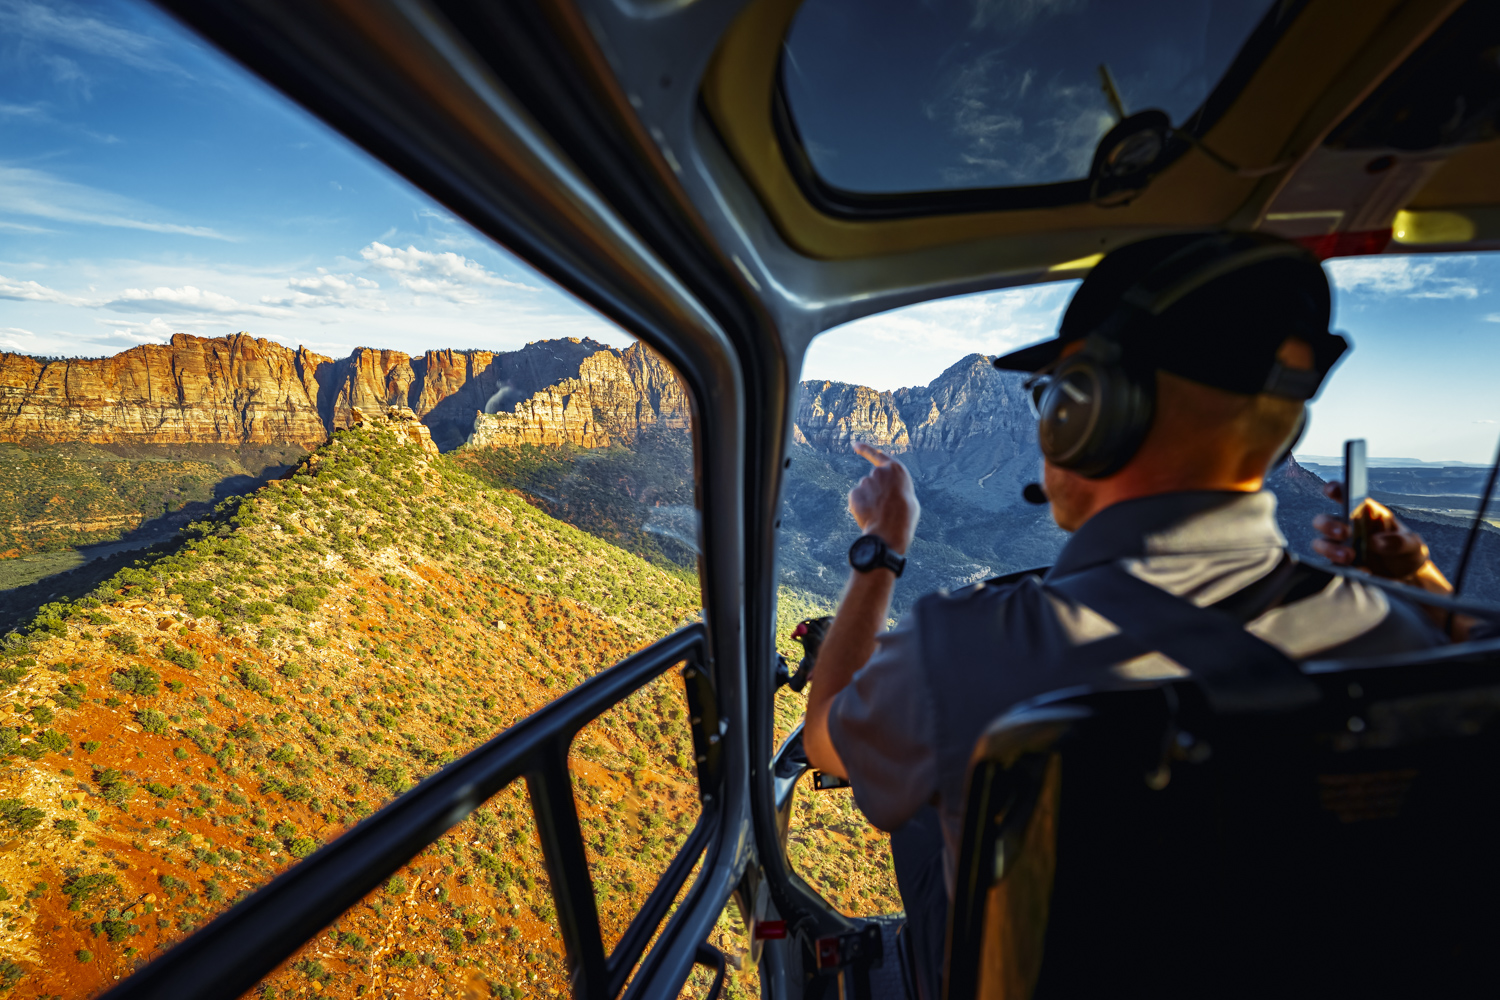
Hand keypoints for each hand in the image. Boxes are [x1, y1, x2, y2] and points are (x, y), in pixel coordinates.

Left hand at [849, 442, 918, 554]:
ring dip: (869, 500)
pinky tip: (869, 516)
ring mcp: (865, 481)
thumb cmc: (905, 516)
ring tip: (879, 514)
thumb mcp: (908, 497)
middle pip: (873, 480)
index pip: (877, 454)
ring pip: (864, 491)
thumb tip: (886, 495)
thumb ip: (895, 489)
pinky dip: (860, 507)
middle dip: (876, 491)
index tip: (854, 445)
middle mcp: (878, 471)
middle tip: (885, 507)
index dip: (865, 449)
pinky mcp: (854, 493)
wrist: (891, 529)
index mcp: (895, 469)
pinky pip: (856, 500)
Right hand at [1312, 481, 1435, 582]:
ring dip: (1330, 549)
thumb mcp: (1412, 544)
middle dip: (1329, 525)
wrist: (1406, 579)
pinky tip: (1361, 571)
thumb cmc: (1406, 553)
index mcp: (1364, 513)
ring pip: (1321, 543)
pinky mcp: (1340, 566)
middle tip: (1344, 534)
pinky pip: (1331, 565)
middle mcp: (1348, 527)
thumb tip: (1375, 541)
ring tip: (1349, 557)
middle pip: (1324, 520)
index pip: (1344, 495)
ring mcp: (1341, 547)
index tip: (1333, 490)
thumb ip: (1398, 541)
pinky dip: (1341, 568)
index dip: (1335, 490)